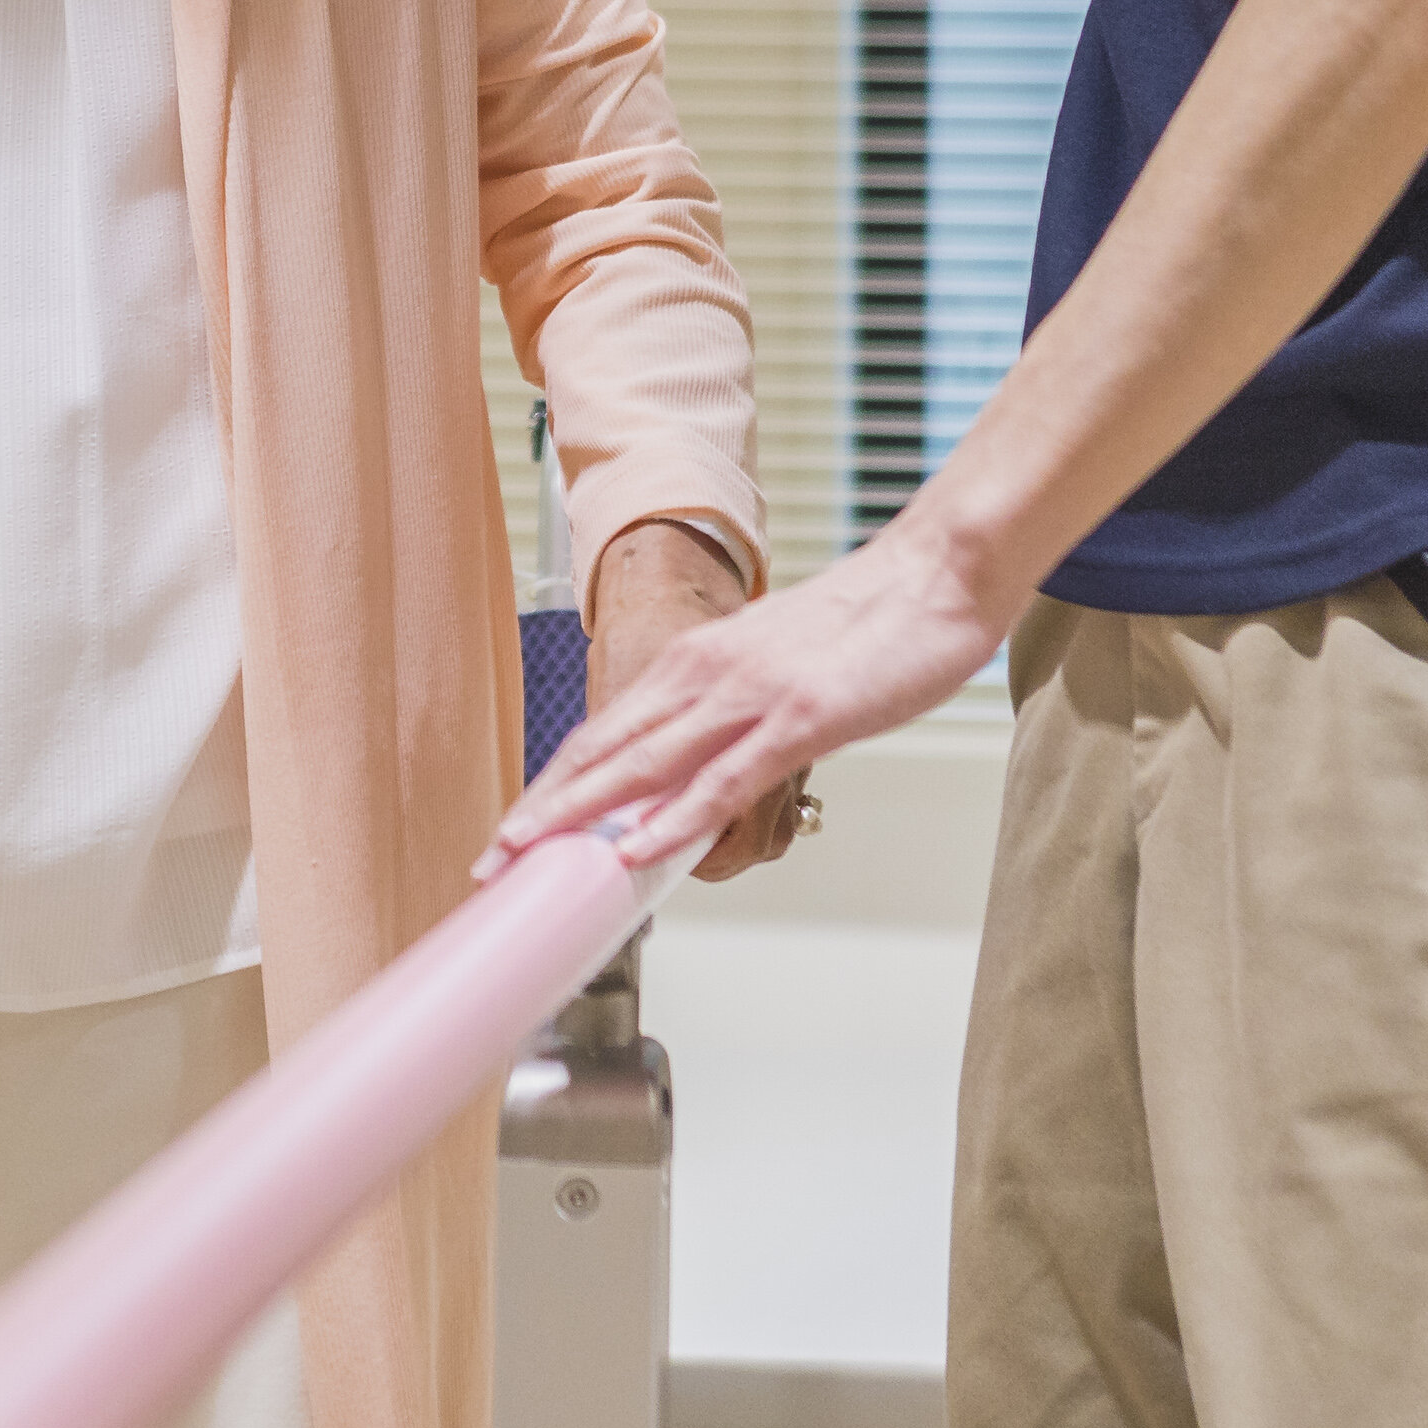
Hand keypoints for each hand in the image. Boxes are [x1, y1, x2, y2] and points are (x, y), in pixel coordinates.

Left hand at [492, 521, 1015, 876]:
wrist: (934, 571)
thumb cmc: (865, 624)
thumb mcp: (775, 665)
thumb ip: (733, 715)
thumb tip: (707, 770)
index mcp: (697, 661)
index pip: (605, 733)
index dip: (554, 785)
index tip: (513, 830)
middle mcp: (706, 674)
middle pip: (605, 751)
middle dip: (544, 808)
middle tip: (492, 856)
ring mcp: (749, 695)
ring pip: (645, 764)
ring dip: (582, 815)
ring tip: (531, 855)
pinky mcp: (799, 716)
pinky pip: (722, 777)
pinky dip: (673, 817)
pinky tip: (636, 846)